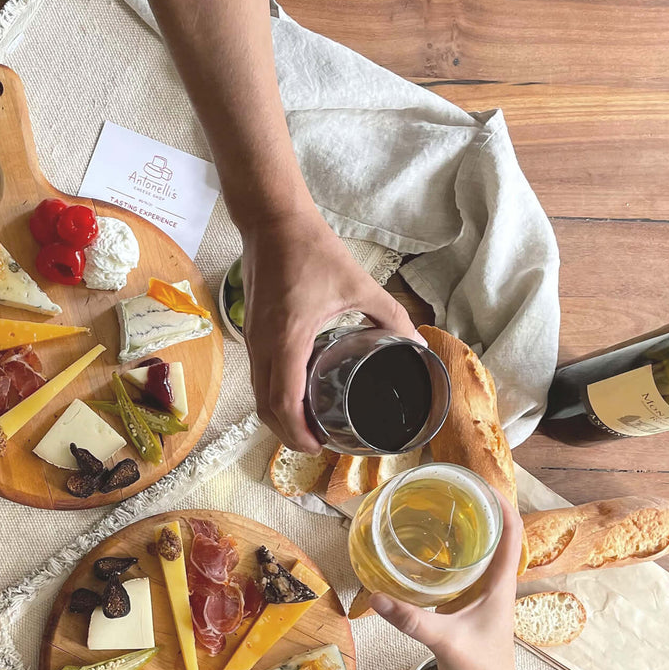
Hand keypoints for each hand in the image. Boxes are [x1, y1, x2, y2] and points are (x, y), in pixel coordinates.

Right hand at [240, 206, 415, 452]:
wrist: (272, 222)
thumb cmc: (311, 250)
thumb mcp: (358, 284)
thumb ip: (390, 315)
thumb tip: (417, 343)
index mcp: (287, 339)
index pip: (283, 403)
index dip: (299, 433)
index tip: (319, 446)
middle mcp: (263, 346)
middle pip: (265, 409)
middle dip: (289, 435)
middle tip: (318, 445)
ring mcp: (252, 341)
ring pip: (257, 396)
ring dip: (279, 419)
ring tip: (307, 428)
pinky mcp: (251, 334)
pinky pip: (257, 378)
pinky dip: (272, 398)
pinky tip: (295, 397)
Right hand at [369, 492, 522, 669]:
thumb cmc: (478, 667)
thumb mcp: (443, 639)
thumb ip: (411, 620)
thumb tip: (376, 597)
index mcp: (500, 584)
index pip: (511, 533)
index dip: (501, 504)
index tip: (481, 484)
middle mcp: (497, 583)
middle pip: (498, 535)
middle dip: (480, 510)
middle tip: (453, 491)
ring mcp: (486, 594)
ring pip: (484, 551)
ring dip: (470, 530)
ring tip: (443, 511)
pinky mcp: (473, 604)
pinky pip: (469, 568)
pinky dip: (457, 552)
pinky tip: (433, 551)